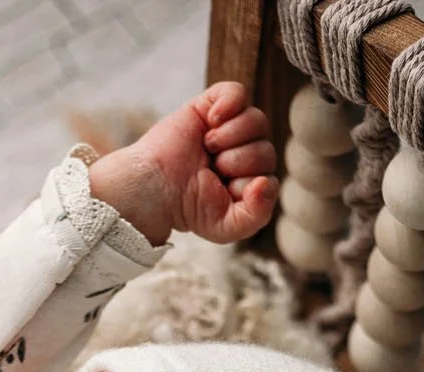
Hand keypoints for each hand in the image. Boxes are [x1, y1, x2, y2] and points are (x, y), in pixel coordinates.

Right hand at [85, 81, 278, 246]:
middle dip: (237, 162)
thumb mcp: (225, 227)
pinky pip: (237, 92)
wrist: (153, 187)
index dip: (248, 185)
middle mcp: (245, 150)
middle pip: (266, 149)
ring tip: (209, 146)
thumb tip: (268, 182)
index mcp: (251, 180)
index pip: (270, 177)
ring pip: (257, 120)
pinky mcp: (212, 105)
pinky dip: (228, 105)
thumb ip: (257, 215)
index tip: (223, 190)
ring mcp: (230, 126)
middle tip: (211, 169)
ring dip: (232, 136)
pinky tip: (212, 121)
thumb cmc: (187, 207)